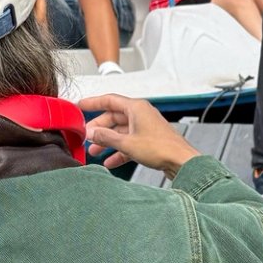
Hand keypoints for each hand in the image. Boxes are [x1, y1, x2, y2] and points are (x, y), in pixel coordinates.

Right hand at [79, 91, 200, 177]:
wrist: (181, 162)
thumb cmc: (161, 149)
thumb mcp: (127, 143)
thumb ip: (106, 137)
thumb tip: (91, 132)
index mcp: (136, 108)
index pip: (109, 100)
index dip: (93, 102)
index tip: (81, 105)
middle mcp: (141, 115)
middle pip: (114, 117)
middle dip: (99, 128)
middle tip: (86, 136)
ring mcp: (145, 127)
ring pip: (121, 131)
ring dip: (107, 141)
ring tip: (95, 151)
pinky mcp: (149, 140)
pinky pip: (129, 142)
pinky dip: (119, 151)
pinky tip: (110, 161)